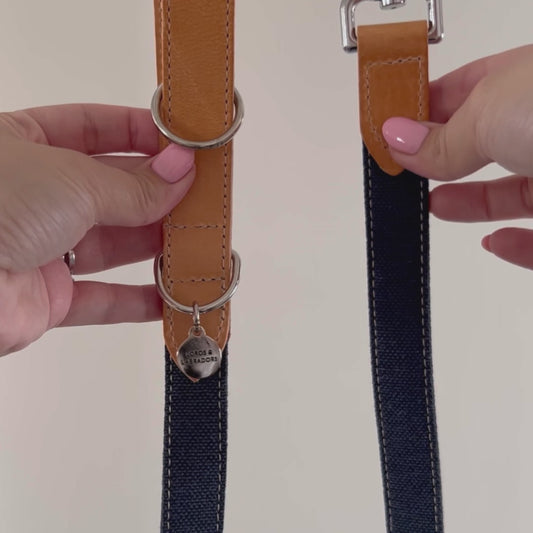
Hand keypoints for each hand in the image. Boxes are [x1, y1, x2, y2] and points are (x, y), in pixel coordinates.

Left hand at [0, 104, 194, 355]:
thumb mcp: (71, 180)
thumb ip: (132, 186)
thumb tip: (180, 172)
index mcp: (26, 144)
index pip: (95, 128)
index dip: (141, 133)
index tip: (183, 142)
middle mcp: (37, 195)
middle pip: (114, 190)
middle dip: (161, 193)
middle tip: (203, 196)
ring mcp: (43, 247)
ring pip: (115, 244)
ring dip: (157, 245)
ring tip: (198, 242)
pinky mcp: (48, 298)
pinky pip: (102, 299)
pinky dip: (139, 300)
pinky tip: (172, 294)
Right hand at [381, 45, 532, 269]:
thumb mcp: (491, 112)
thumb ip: (439, 136)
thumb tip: (395, 139)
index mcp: (526, 81)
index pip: (461, 90)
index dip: (420, 106)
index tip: (386, 126)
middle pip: (481, 142)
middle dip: (438, 157)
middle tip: (400, 170)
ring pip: (509, 191)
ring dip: (467, 202)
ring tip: (431, 206)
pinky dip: (515, 244)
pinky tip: (494, 242)